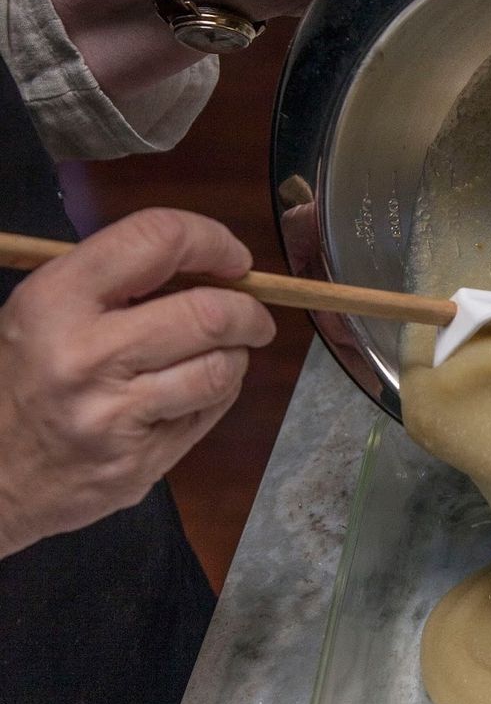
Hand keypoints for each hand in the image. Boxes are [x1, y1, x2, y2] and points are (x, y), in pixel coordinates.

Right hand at [0, 209, 274, 557]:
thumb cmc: (21, 380)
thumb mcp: (44, 310)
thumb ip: (117, 282)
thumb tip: (208, 264)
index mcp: (57, 301)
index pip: (157, 240)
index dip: (212, 241)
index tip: (234, 257)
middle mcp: (85, 356)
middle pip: (207, 314)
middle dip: (248, 311)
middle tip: (253, 314)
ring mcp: (114, 416)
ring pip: (219, 369)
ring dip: (236, 356)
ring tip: (222, 354)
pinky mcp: (138, 463)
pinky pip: (208, 413)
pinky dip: (218, 394)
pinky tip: (195, 390)